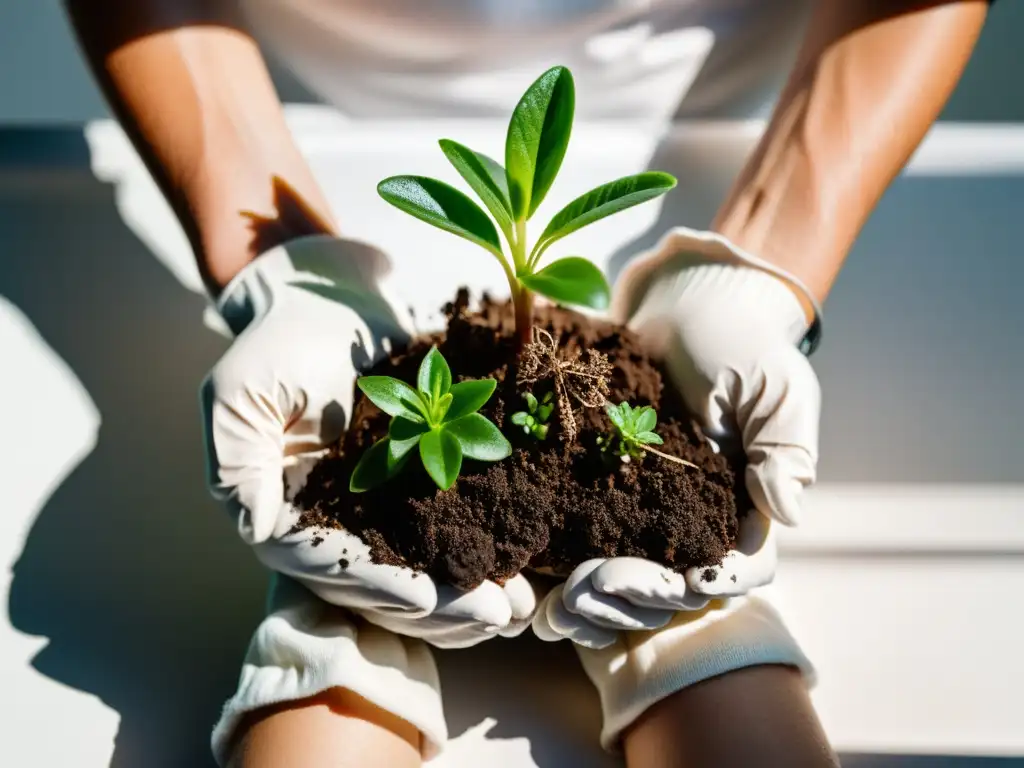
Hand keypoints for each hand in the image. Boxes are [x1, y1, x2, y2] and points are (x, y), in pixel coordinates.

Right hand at [201, 235, 537, 647]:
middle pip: (385, 582)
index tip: (426, 599)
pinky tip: (522, 566)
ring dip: (471, 591)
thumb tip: (255, 527)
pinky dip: (482, 547)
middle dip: (441, 605)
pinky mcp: (418, 483)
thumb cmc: (279, 339)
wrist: (331, 296)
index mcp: (287, 515)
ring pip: (423, 566)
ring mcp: (378, 506)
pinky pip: (450, 526)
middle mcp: (333, 522)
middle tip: (495, 616)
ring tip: (519, 606)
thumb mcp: (239, 392)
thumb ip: (236, 461)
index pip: (330, 565)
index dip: (378, 585)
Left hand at [533, 227, 818, 646]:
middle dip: (638, 596)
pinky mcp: (599, 488)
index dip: (720, 581)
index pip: (742, 566)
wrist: (686, 300)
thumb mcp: (778, 389)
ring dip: (595, 597)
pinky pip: (582, 538)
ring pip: (624, 576)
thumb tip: (787, 512)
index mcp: (744, 505)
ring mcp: (645, 507)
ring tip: (561, 601)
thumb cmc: (743, 341)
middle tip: (600, 587)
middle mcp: (695, 518)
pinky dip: (561, 565)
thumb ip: (784, 451)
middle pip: (673, 586)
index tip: (693, 580)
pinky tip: (536, 583)